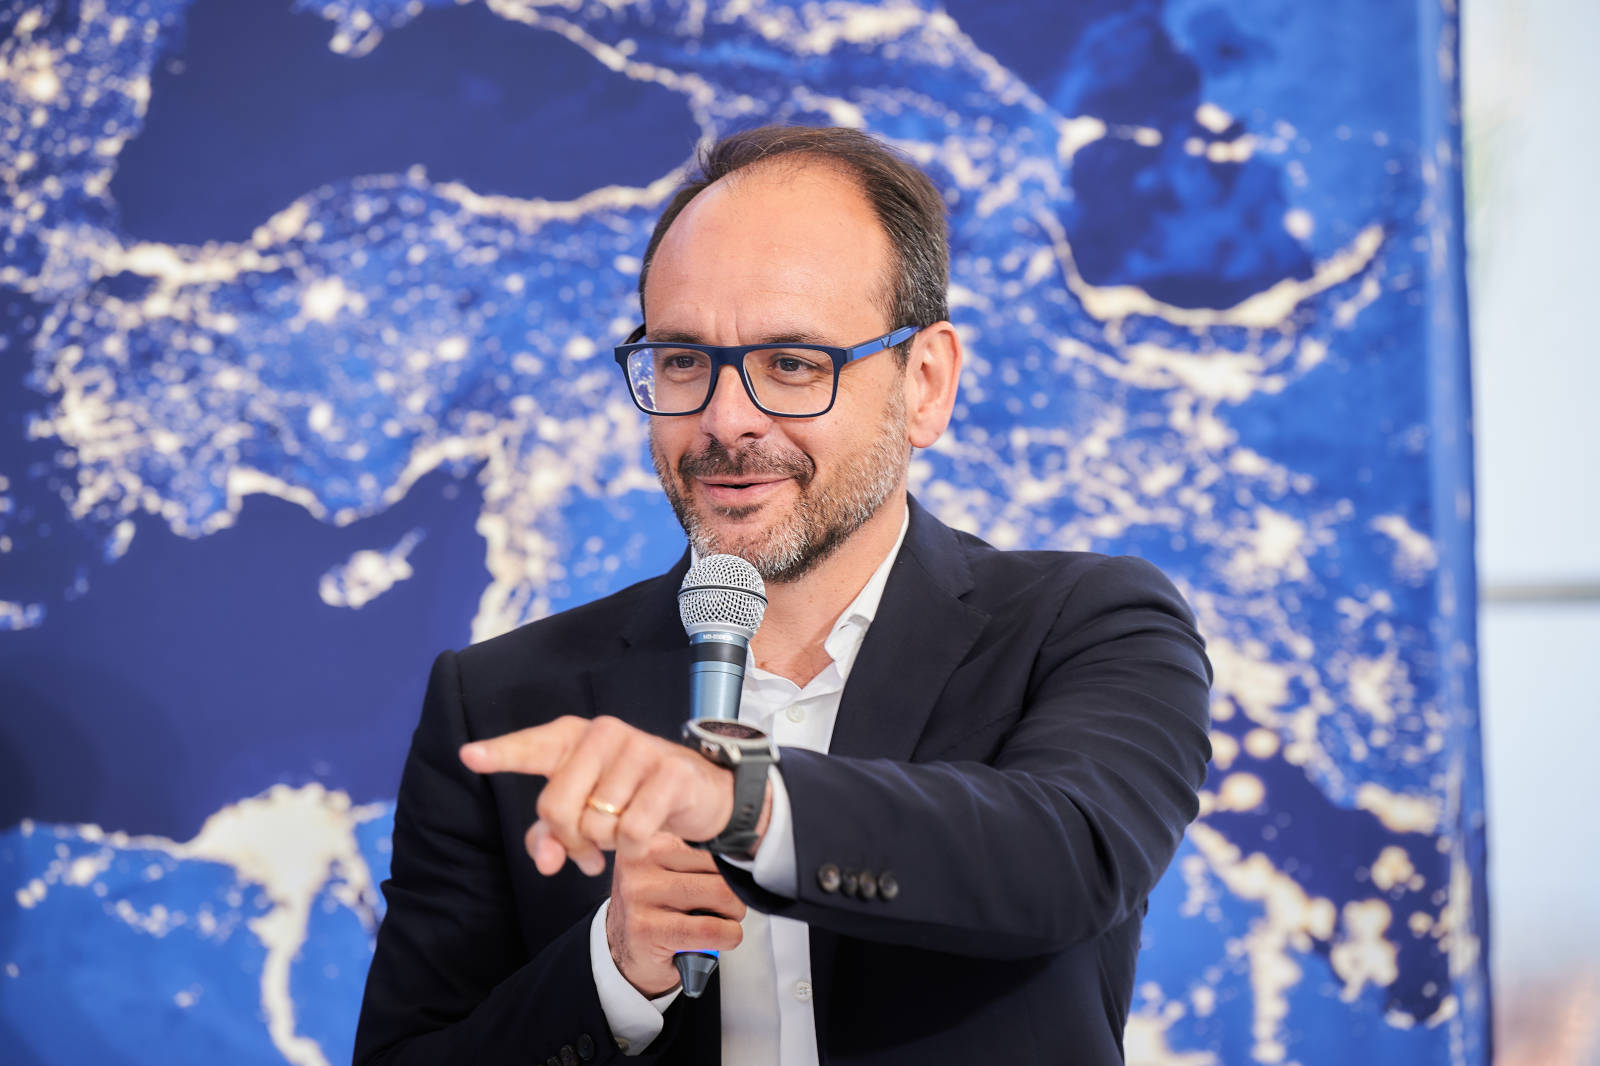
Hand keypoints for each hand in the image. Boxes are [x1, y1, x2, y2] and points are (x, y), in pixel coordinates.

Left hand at [459, 715, 757, 875]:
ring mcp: (638, 748)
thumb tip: (546, 861)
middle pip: (556, 807)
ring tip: (620, 836)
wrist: (699, 793)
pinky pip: (631, 832)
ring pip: (595, 824)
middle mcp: (603, 733)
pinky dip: (633, 849)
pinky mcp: (669, 771)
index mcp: (574, 737)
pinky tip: (643, 839)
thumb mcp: (585, 813)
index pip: (532, 746)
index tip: (468, 755)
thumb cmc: (630, 798)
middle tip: (588, 849)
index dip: (499, 754)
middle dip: (570, 840)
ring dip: (607, 845)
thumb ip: (551, 835)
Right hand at [607, 833, 745, 995]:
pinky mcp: (646, 928)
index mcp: (649, 840)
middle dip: (735, 892)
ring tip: (726, 921)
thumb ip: (697, 857)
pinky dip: (729, 935)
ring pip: (719, 894)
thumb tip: (745, 858)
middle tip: (731, 906)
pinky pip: (709, 928)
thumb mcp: (667, 869)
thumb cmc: (655, 908)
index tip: (733, 877)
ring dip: (734, 914)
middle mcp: (638, 861)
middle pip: (718, 867)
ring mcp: (639, 894)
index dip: (730, 864)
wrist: (621, 949)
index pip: (710, 841)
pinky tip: (724, 937)